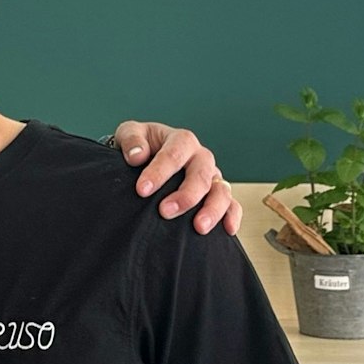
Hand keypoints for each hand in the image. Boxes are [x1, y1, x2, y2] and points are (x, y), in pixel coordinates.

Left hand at [110, 120, 241, 234]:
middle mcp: (201, 157)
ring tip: (198, 227)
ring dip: (212, 209)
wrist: (148, 158)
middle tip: (165, 211)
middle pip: (201, 174)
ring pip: (221, 190)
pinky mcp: (218, 194)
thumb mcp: (130, 134)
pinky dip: (232, 216)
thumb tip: (137, 156)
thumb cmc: (140, 146)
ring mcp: (212, 176)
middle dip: (185, 195)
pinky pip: (233, 204)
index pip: (174, 154)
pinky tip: (227, 230)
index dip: (159, 172)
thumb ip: (131, 140)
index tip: (142, 190)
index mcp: (181, 140)